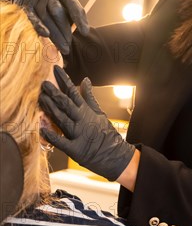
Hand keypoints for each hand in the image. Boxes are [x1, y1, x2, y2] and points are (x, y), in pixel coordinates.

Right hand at [12, 0, 88, 53]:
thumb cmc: (50, 5)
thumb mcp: (63, 6)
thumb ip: (71, 16)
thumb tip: (83, 33)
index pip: (72, 4)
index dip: (79, 18)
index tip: (85, 32)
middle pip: (58, 13)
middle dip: (64, 31)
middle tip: (69, 47)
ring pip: (46, 17)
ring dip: (54, 34)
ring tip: (62, 48)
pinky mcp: (24, 6)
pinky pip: (32, 17)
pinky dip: (39, 26)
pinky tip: (46, 34)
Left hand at [39, 66, 134, 180]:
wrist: (116, 156)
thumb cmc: (107, 134)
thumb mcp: (99, 112)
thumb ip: (89, 97)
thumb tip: (85, 79)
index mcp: (87, 111)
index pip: (74, 92)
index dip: (64, 80)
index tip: (55, 69)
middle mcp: (82, 121)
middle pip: (66, 104)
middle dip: (54, 93)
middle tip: (43, 83)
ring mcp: (78, 135)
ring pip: (62, 119)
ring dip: (50, 109)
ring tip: (40, 98)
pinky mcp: (75, 150)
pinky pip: (61, 142)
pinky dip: (51, 136)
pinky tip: (41, 128)